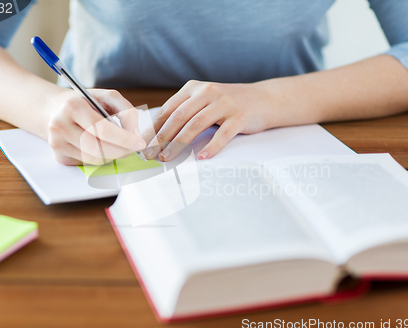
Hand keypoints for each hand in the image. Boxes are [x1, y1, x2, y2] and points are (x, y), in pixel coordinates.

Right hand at [45, 89, 145, 165]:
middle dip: (121, 151)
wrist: (55, 109)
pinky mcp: (59, 156)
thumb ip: (126, 111)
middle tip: (134, 149)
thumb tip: (135, 134)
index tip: (140, 143)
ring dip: (112, 156)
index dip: (124, 139)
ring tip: (119, 146)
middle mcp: (60, 125)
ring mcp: (57, 143)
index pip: (102, 129)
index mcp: (72, 106)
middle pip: (97, 148)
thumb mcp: (107, 97)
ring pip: (93, 159)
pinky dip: (100, 158)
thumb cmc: (85, 102)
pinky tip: (101, 147)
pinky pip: (87, 163)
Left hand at [142, 80, 275, 161]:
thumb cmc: (229, 104)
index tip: (142, 144)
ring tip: (167, 158)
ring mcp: (224, 104)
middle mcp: (207, 93)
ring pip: (196, 124)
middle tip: (150, 154)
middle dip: (161, 138)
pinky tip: (203, 157)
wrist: (264, 99)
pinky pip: (223, 133)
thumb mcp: (204, 101)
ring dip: (179, 144)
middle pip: (179, 117)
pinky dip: (212, 146)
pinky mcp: (240, 116)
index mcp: (193, 89)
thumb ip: (184, 112)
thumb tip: (157, 134)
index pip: (168, 110)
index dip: (153, 128)